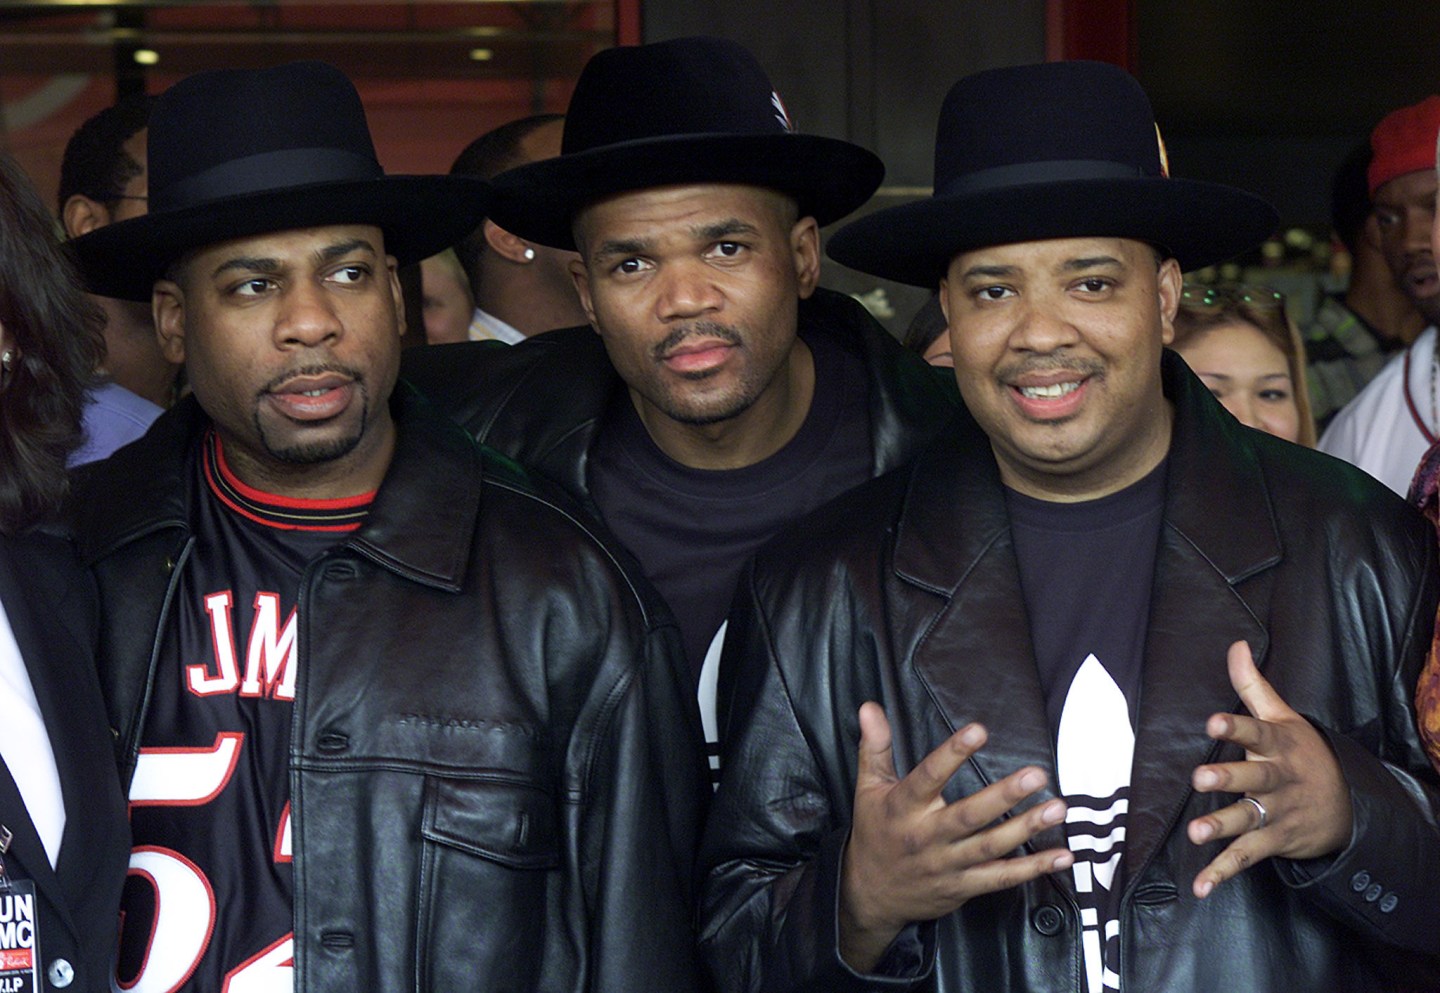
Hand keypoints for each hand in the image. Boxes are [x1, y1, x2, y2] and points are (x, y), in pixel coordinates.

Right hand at [839, 702, 1072, 971]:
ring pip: (991, 846)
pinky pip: (1002, 878)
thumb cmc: (875, 832)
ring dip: (1026, 827)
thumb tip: (870, 707)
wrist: (869, 893)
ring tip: (1057, 807)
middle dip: (1004, 795)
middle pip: (969, 815)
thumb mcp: (868, 787)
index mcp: (903, 807)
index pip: (928, 777)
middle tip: (1035, 774)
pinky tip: (1062, 856)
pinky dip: (1034, 869)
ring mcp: (947, 864)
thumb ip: (875, 746)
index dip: (952, 753)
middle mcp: (926, 837)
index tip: (978, 730)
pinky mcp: (964, 886)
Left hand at [1187, 640, 1351, 897]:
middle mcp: (1278, 780)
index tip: (1213, 723)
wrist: (1346, 804)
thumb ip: (1253, 685)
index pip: (1255, 733)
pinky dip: (1222, 873)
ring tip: (1196, 833)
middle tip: (1200, 778)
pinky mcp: (1273, 841)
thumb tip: (1235, 644)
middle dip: (1229, 779)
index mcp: (1278, 746)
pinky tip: (1200, 887)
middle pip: (1253, 779)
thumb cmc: (1301, 753)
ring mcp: (1277, 813)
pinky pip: (1245, 858)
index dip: (1234, 729)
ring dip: (1222, 827)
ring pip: (1248, 820)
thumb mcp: (1283, 717)